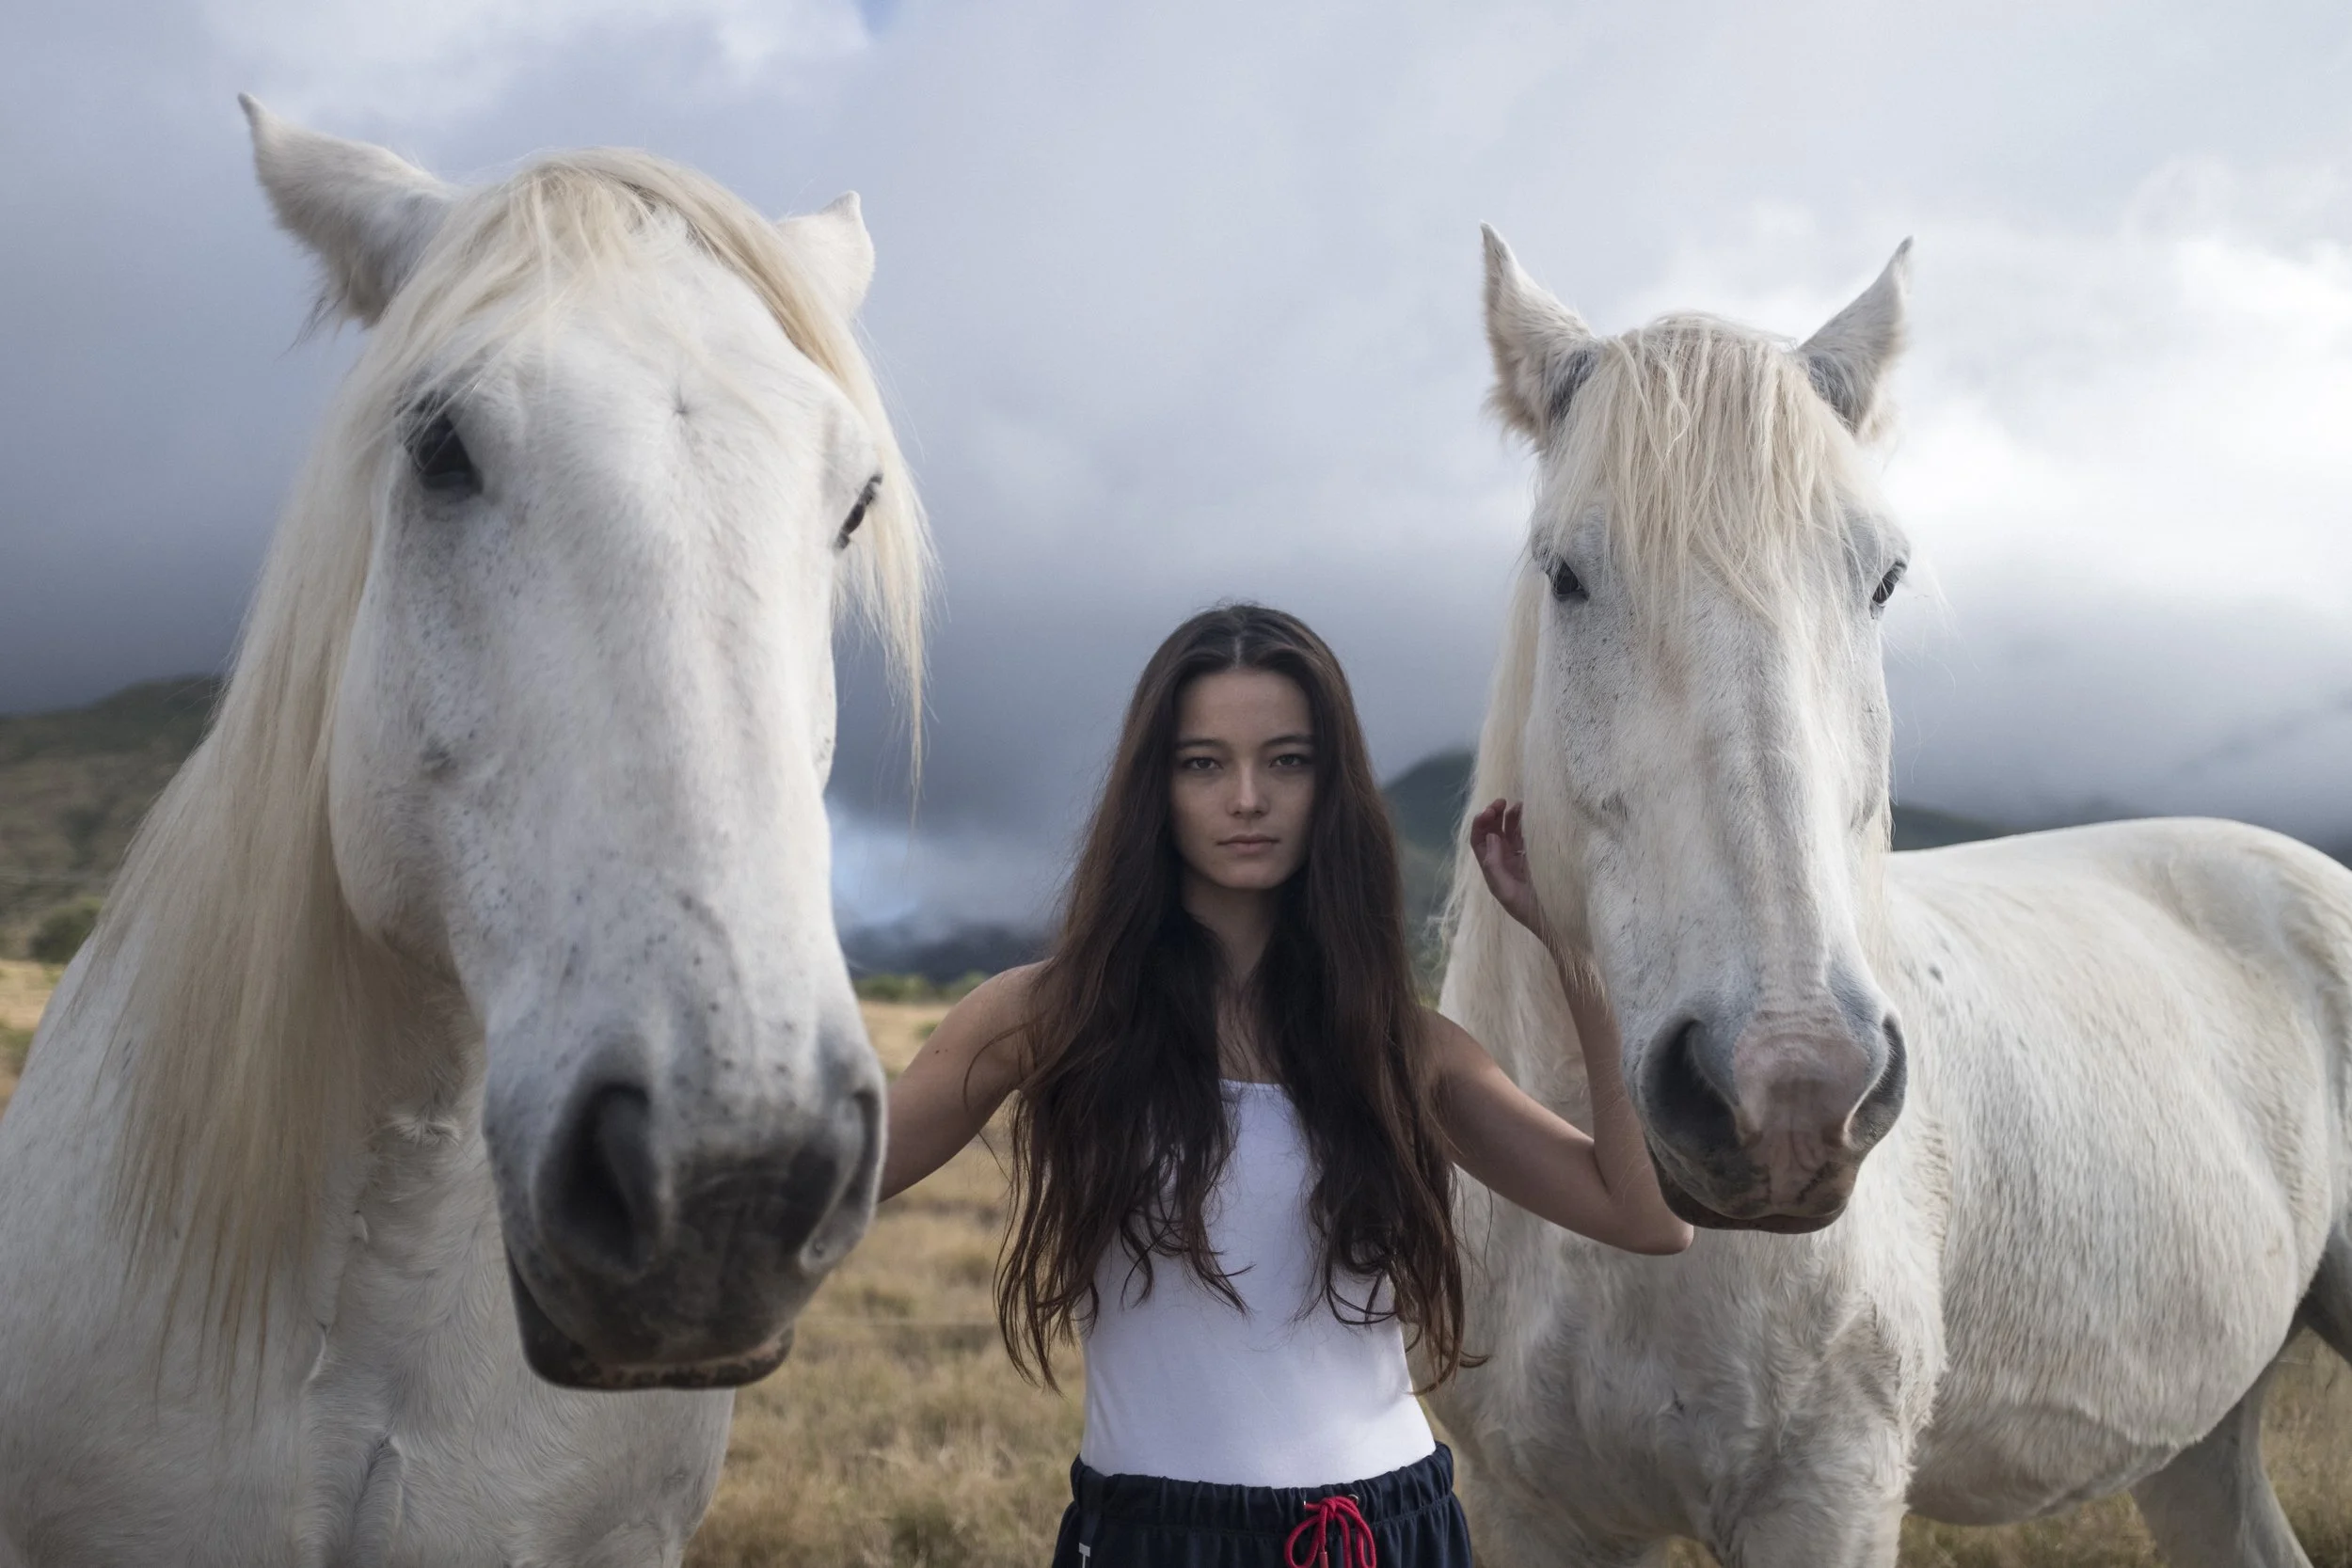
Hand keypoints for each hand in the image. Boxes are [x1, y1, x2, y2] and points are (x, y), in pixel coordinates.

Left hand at [1471, 798, 1549, 941]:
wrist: (1554, 922)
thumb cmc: (1528, 910)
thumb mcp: (1506, 891)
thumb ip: (1494, 865)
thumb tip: (1491, 836)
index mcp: (1492, 869)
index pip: (1479, 841)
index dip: (1481, 824)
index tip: (1490, 811)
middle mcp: (1503, 862)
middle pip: (1493, 832)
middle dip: (1494, 815)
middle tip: (1502, 801)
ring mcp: (1520, 859)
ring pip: (1510, 832)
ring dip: (1511, 817)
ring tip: (1518, 805)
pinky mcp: (1536, 858)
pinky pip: (1527, 837)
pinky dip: (1527, 824)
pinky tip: (1531, 814)